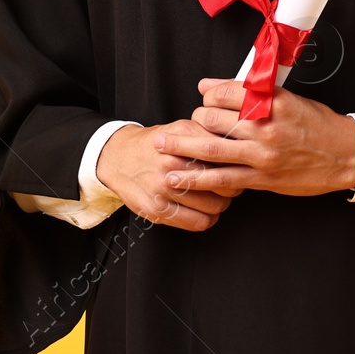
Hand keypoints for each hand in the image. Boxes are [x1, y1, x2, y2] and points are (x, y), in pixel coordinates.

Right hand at [96, 120, 241, 231]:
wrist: (116, 157)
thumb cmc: (154, 145)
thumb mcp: (180, 130)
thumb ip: (207, 136)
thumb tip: (237, 148)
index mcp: (182, 138)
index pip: (225, 156)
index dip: (236, 164)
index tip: (236, 168)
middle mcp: (172, 161)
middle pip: (224, 183)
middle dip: (231, 186)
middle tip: (229, 185)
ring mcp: (164, 187)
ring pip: (214, 206)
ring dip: (220, 205)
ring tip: (215, 198)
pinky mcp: (157, 209)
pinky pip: (197, 223)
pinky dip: (206, 219)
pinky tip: (202, 211)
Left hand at [156, 78, 354, 197]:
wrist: (346, 155)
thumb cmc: (319, 125)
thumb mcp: (290, 98)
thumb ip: (257, 93)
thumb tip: (221, 86)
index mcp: (271, 101)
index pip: (226, 91)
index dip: (209, 92)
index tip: (203, 94)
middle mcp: (264, 126)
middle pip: (213, 118)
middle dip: (194, 119)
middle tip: (186, 121)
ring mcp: (262, 154)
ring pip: (211, 147)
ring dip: (181, 146)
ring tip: (160, 146)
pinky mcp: (262, 178)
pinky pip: (222, 178)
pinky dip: (197, 178)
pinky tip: (177, 177)